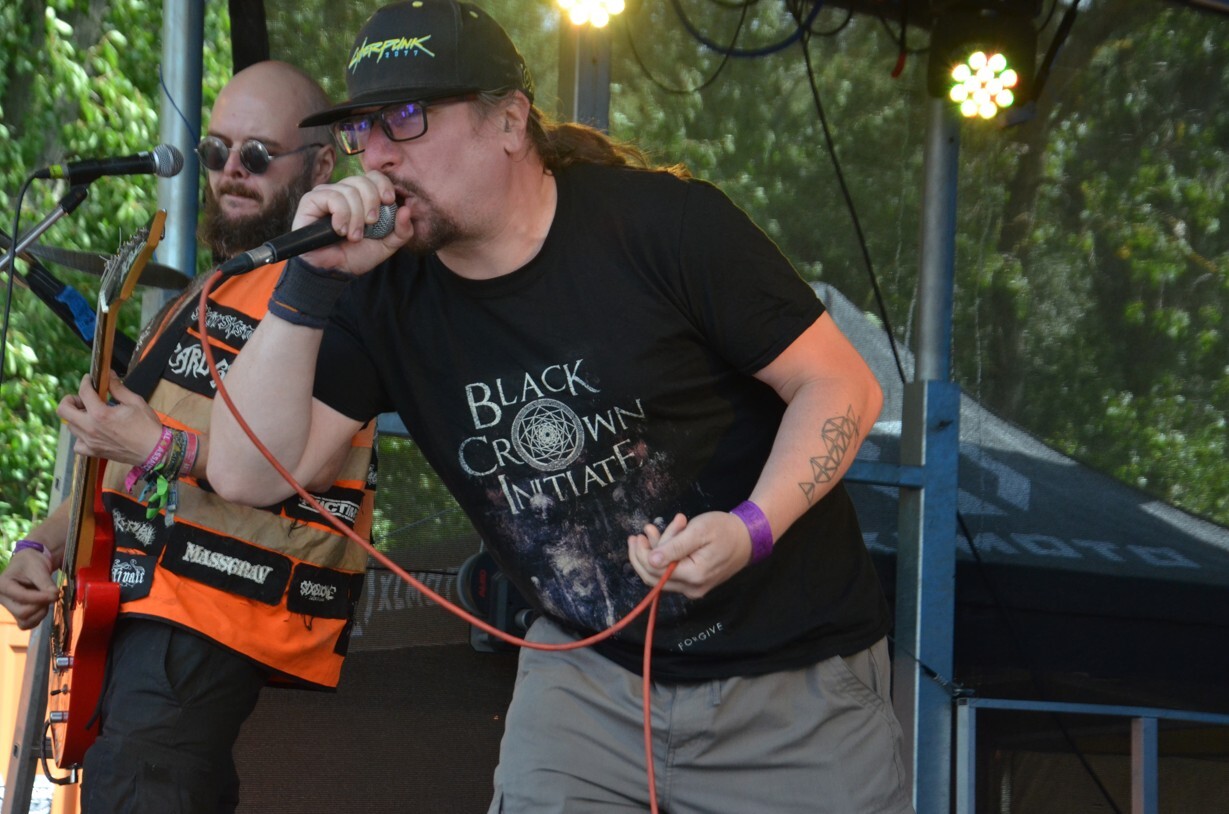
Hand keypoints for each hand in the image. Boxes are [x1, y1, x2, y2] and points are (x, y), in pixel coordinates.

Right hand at [0, 549, 57, 629]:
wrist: (29, 564)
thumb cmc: (31, 562)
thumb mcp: (39, 567)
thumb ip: (46, 582)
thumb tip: (54, 595)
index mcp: (3, 585)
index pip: (21, 597)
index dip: (40, 598)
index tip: (55, 594)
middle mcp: (3, 599)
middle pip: (22, 613)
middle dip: (41, 606)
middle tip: (52, 596)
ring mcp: (9, 608)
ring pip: (25, 621)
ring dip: (41, 613)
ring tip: (47, 600)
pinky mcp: (17, 613)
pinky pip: (27, 624)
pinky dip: (38, 618)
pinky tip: (43, 607)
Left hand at [57, 375, 163, 465]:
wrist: (154, 451)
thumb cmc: (147, 426)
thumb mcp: (135, 402)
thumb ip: (118, 388)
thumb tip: (109, 375)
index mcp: (101, 414)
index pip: (84, 392)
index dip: (85, 382)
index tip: (89, 379)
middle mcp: (91, 428)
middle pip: (64, 410)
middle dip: (70, 399)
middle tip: (83, 398)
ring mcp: (90, 442)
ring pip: (70, 425)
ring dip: (76, 416)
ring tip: (90, 414)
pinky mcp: (94, 452)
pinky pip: (77, 444)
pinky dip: (80, 436)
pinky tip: (91, 432)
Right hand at [294, 171, 413, 274]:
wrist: (335, 271)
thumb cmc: (357, 255)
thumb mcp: (387, 245)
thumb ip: (401, 230)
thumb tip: (407, 209)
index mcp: (362, 197)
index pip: (374, 176)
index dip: (383, 185)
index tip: (388, 201)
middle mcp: (343, 191)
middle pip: (363, 180)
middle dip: (371, 203)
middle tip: (370, 224)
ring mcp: (326, 194)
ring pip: (349, 190)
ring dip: (356, 217)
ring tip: (354, 236)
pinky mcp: (311, 200)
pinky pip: (332, 197)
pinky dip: (341, 215)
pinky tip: (340, 230)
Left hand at [627, 510, 753, 599]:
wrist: (748, 538)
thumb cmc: (724, 530)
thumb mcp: (699, 531)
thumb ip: (674, 547)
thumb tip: (651, 560)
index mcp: (693, 575)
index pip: (655, 572)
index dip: (641, 555)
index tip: (637, 535)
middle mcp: (692, 588)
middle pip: (654, 578)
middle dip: (643, 555)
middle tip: (643, 532)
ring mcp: (694, 589)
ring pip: (661, 576)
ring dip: (654, 553)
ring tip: (655, 529)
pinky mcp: (695, 584)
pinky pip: (672, 574)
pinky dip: (665, 557)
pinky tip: (667, 539)